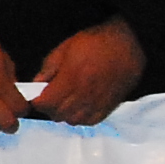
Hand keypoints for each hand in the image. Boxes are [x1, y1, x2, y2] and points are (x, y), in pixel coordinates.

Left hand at [26, 18, 146, 126]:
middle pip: (57, 114)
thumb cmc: (96, 42)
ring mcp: (97, 102)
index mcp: (71, 78)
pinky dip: (80, 118)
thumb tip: (37, 83)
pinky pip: (89, 121)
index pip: (46, 102)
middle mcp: (84, 94)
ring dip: (64, 114)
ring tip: (64, 102)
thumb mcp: (66, 48)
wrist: (128, 44)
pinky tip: (79, 107)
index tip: (36, 96)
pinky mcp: (108, 106)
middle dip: (49, 107)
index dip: (37, 101)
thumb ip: (49, 67)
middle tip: (49, 97)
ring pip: (72, 120)